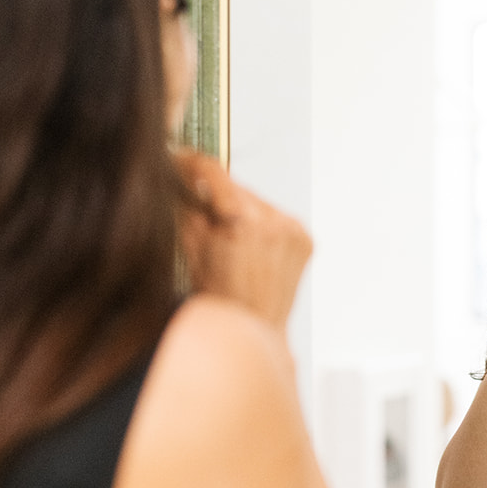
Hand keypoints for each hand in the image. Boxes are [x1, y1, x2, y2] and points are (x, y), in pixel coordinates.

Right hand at [175, 151, 313, 329]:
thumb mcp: (191, 247)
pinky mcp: (305, 239)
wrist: (251, 329)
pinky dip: (262, 226)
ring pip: (257, 202)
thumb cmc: (220, 299)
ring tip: (232, 243)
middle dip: (218, 197)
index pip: (214, 172)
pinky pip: (277, 219)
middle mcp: (275, 222)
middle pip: (237, 188)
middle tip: (205, 217)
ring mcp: (294, 231)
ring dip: (242, 211)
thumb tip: (183, 176)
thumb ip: (187, 205)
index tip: (181, 159)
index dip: (192, 163)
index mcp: (243, 221)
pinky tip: (252, 250)